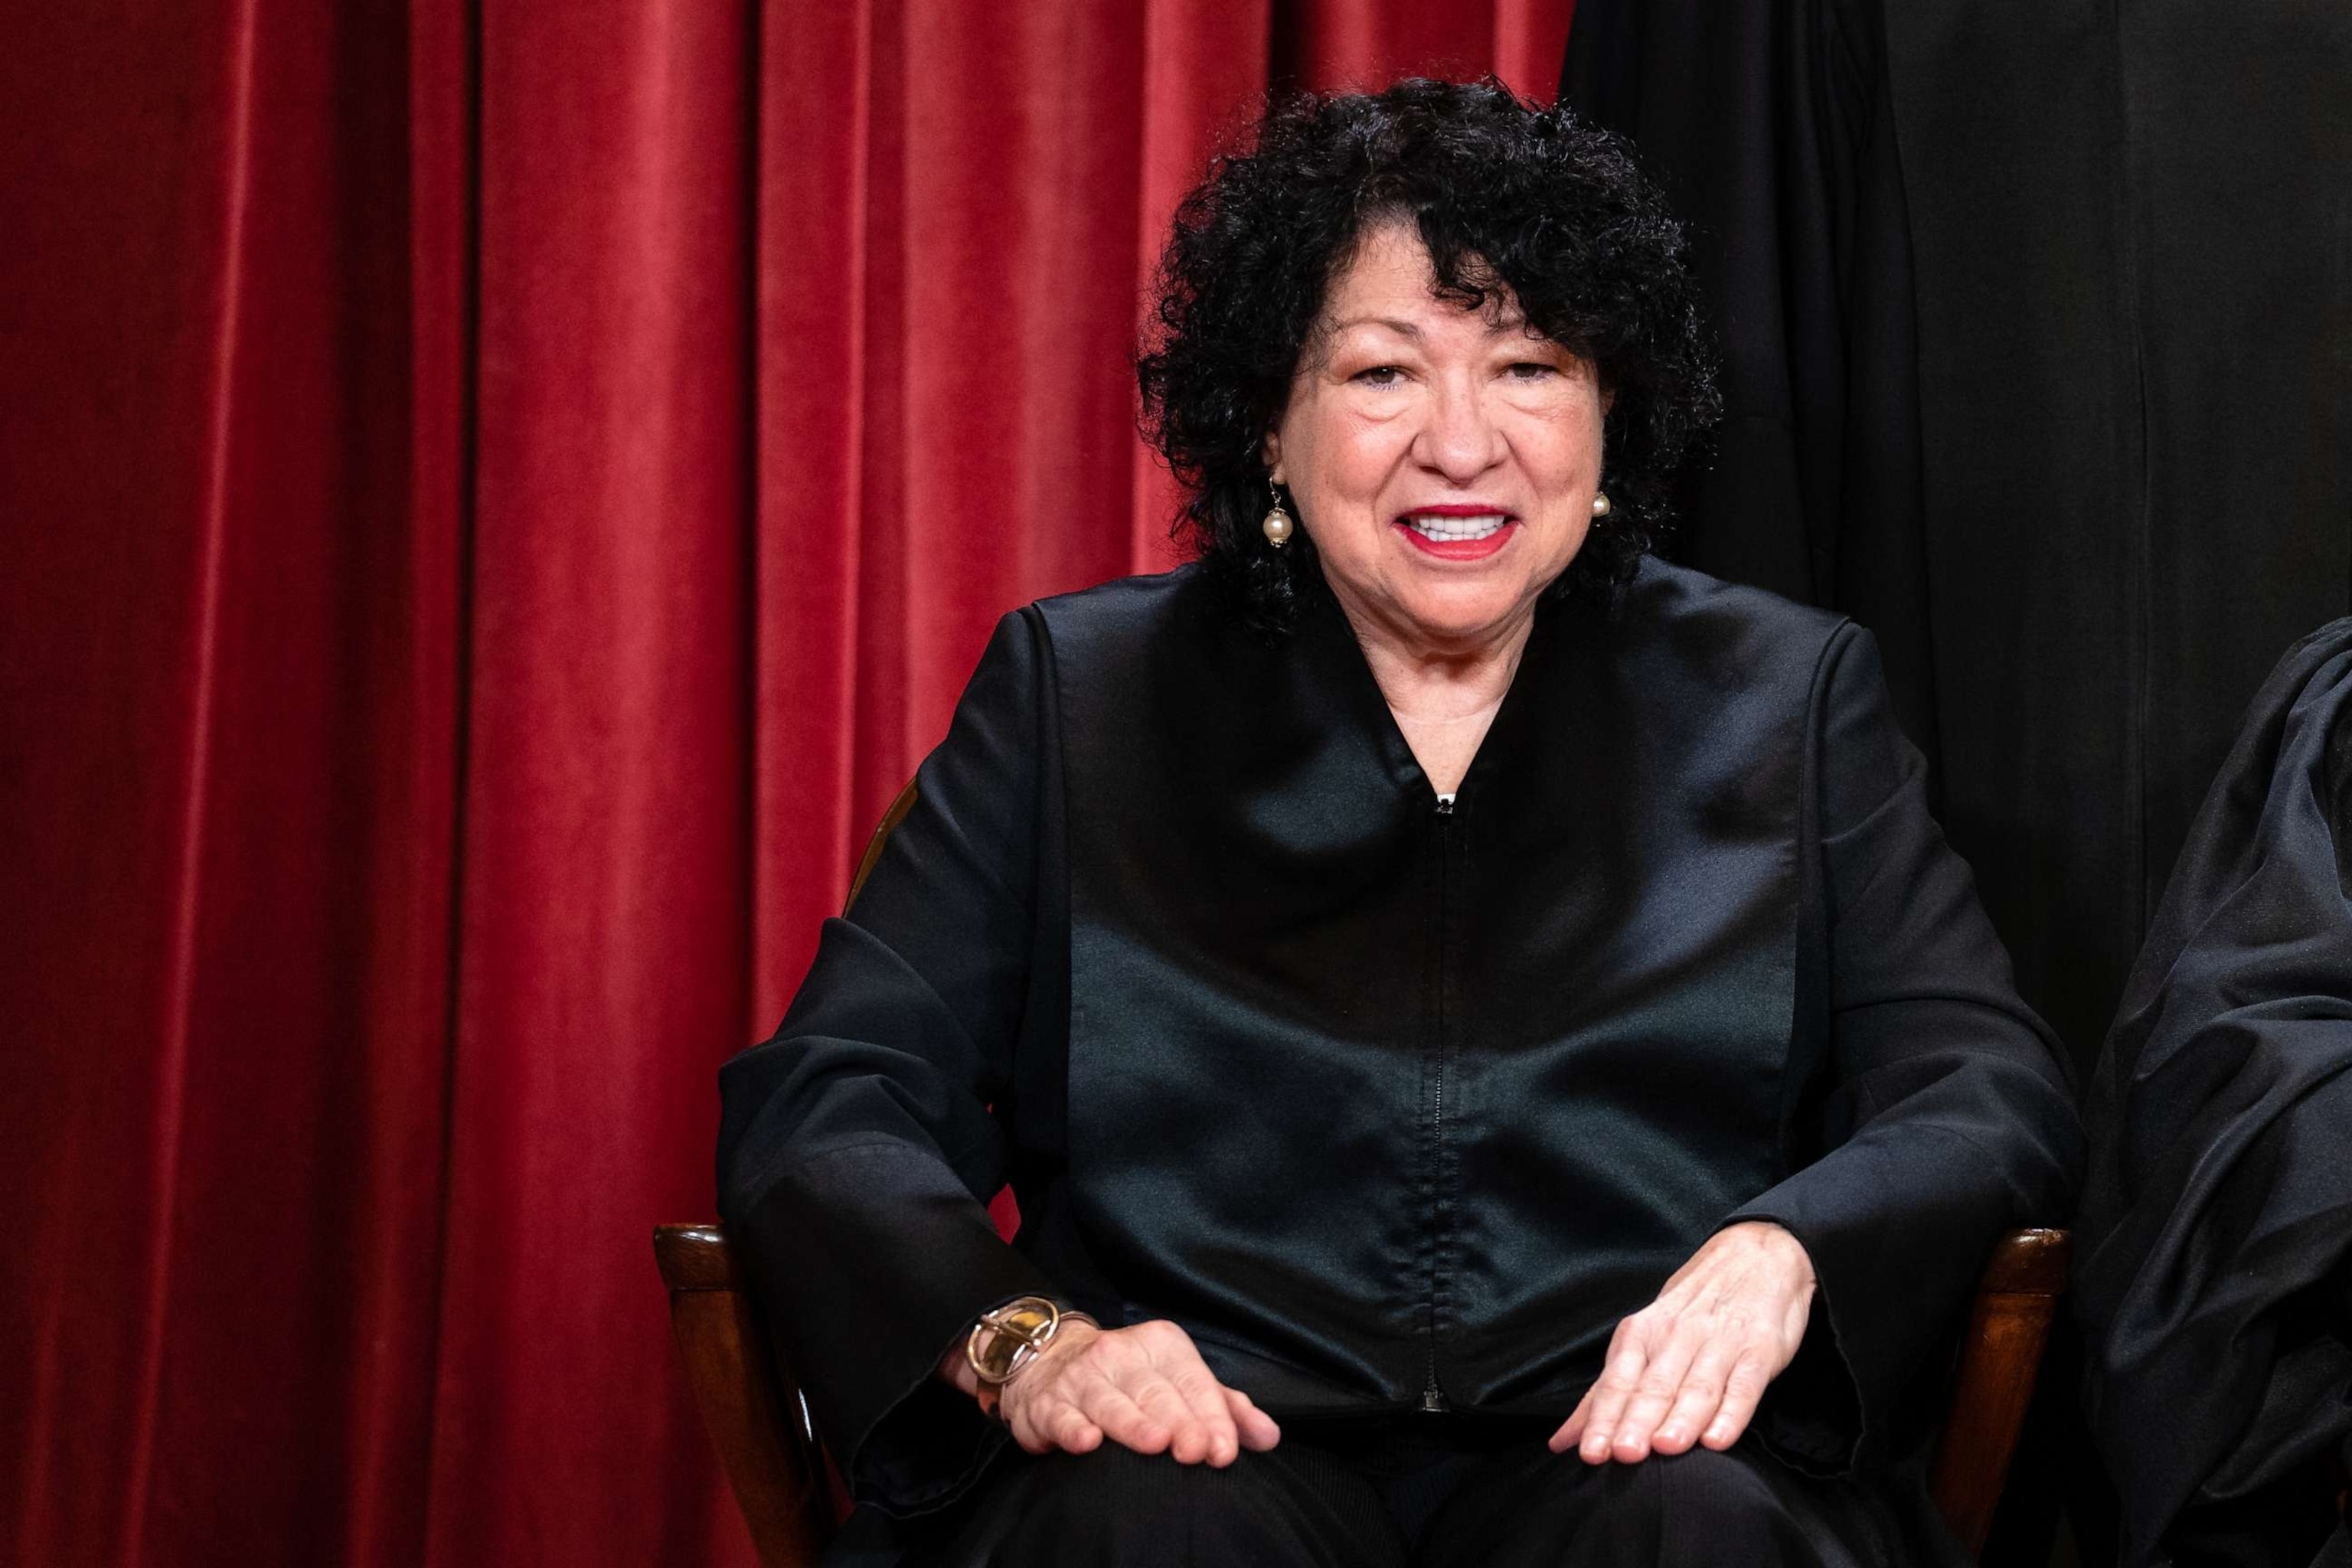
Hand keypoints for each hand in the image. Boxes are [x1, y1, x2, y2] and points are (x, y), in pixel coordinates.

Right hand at [951, 1318, 1281, 1464]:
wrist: (1050, 1360)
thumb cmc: (1130, 1379)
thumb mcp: (1179, 1381)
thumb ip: (1224, 1408)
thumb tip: (1269, 1436)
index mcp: (1162, 1345)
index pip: (1193, 1380)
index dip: (1211, 1417)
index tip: (1224, 1450)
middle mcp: (1121, 1354)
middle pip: (1156, 1392)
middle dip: (1179, 1421)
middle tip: (1196, 1451)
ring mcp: (1081, 1376)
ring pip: (1110, 1401)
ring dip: (1132, 1422)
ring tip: (1155, 1443)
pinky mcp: (1047, 1401)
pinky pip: (1060, 1415)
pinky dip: (1072, 1427)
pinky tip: (1087, 1442)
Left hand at [1550, 1221, 1814, 1464]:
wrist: (1756, 1257)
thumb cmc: (1692, 1309)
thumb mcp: (1644, 1336)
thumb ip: (1605, 1392)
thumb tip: (1562, 1441)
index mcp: (1643, 1334)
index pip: (1617, 1382)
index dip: (1603, 1418)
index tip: (1590, 1453)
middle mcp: (1677, 1337)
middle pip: (1653, 1387)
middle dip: (1636, 1421)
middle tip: (1623, 1454)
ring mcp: (1720, 1344)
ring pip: (1697, 1387)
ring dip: (1681, 1419)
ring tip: (1666, 1448)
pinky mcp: (1758, 1351)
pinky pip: (1744, 1386)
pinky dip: (1732, 1413)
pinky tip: (1719, 1439)